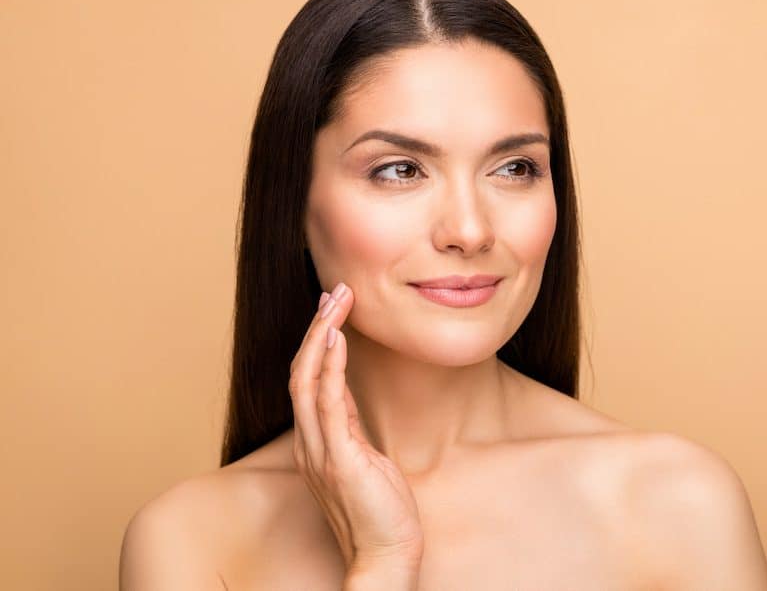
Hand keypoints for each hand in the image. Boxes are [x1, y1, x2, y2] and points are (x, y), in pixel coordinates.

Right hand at [288, 283, 424, 572]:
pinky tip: (335, 337)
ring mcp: (320, 451)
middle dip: (315, 328)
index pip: (307, 382)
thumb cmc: (380, 512)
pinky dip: (328, 366)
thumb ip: (348, 426)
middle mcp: (310, 444)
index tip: (330, 310)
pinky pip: (327, 402)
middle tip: (335, 291)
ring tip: (336, 300)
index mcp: (315, 443)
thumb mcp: (364, 458)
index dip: (315, 342)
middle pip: (300, 372)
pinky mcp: (339, 459)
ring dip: (320, 335)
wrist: (385, 556)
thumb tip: (345, 394)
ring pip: (307, 379)